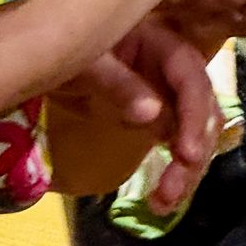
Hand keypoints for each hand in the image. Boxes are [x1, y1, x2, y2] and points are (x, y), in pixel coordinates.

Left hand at [50, 21, 221, 206]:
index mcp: (159, 42)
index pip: (191, 77)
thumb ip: (116, 83)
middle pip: (202, 109)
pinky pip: (176, 143)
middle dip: (193, 151)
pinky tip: (161, 199)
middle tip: (172, 189)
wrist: (42, 61)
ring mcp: (167, 94)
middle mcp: (171, 68)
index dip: (195, 116)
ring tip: (163, 203)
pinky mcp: (158, 117)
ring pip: (193, 131)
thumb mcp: (82, 63)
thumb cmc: (58, 49)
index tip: (187, 154)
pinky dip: (173, 171)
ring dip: (186, 170)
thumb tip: (153, 114)